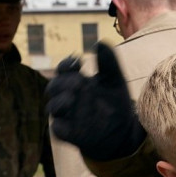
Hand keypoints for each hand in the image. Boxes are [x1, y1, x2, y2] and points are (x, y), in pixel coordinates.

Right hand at [45, 42, 146, 160]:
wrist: (122, 131)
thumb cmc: (114, 102)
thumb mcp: (115, 81)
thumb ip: (108, 63)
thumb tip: (99, 42)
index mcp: (75, 82)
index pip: (63, 70)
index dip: (66, 65)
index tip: (77, 61)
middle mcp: (66, 98)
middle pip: (53, 86)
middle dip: (63, 82)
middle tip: (79, 81)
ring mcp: (65, 116)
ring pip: (53, 107)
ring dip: (61, 101)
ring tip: (74, 97)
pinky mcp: (67, 134)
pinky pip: (58, 129)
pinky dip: (61, 124)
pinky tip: (71, 119)